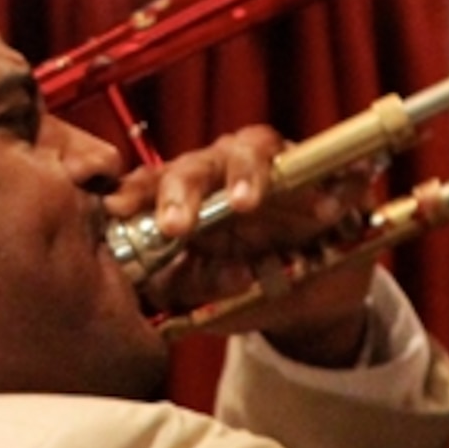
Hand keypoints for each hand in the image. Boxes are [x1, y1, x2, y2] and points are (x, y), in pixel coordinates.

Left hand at [105, 124, 385, 365]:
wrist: (307, 299)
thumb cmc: (245, 289)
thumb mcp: (208, 298)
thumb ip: (189, 287)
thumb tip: (187, 280)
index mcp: (186, 197)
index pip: (152, 184)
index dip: (135, 193)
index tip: (116, 208)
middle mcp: (224, 170)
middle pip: (197, 164)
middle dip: (183, 190)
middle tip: (176, 225)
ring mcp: (276, 165)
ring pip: (256, 147)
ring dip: (248, 174)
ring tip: (245, 203)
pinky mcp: (326, 172)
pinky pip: (332, 166)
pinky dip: (332, 182)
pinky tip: (329, 206)